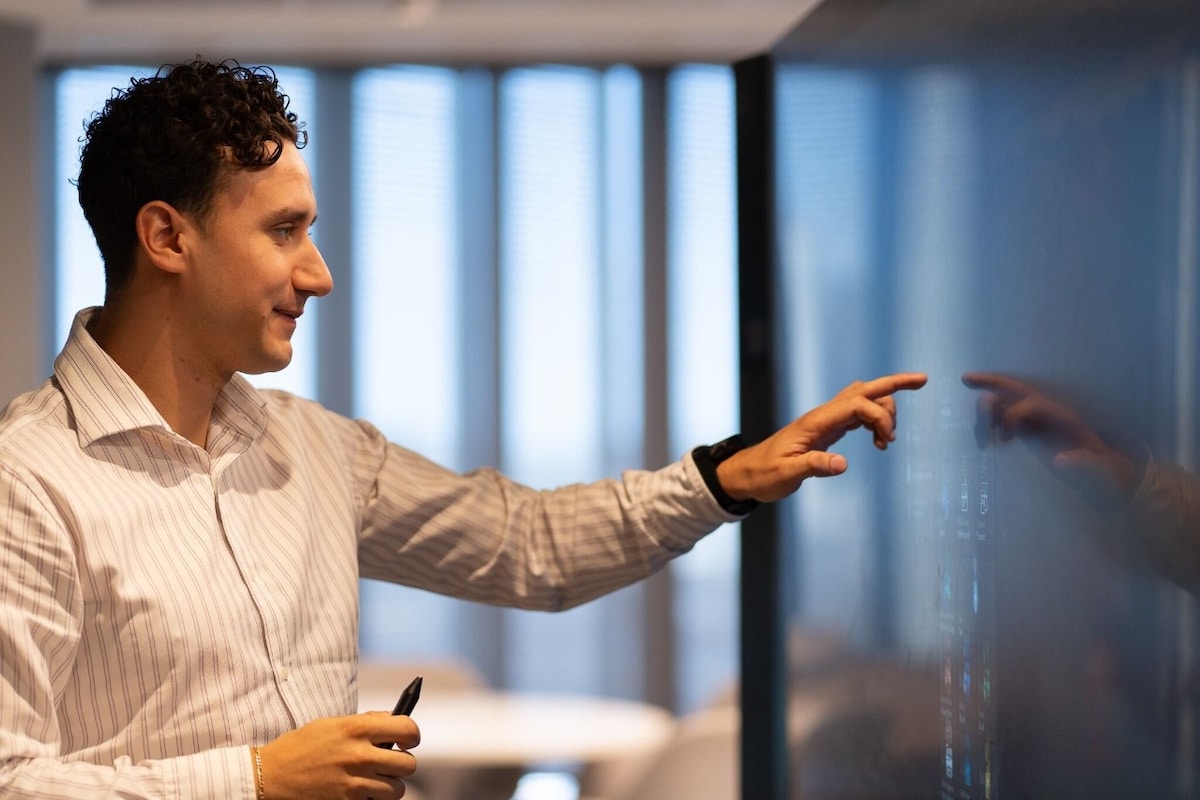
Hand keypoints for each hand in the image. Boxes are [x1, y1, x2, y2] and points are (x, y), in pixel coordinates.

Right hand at [257, 712, 419, 799]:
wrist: (270, 775)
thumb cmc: (301, 746)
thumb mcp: (332, 724)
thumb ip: (366, 722)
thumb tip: (394, 721)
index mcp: (357, 729)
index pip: (408, 730)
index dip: (412, 736)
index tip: (407, 740)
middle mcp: (360, 755)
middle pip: (408, 765)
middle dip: (401, 764)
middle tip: (389, 763)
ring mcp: (354, 784)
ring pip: (397, 790)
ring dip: (388, 786)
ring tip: (373, 780)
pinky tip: (357, 792)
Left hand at [717, 372, 927, 502]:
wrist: (748, 473)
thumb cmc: (764, 474)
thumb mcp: (786, 475)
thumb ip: (813, 467)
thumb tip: (843, 464)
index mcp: (815, 422)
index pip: (856, 403)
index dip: (878, 415)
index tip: (887, 441)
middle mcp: (823, 415)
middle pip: (863, 389)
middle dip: (893, 383)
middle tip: (923, 380)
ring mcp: (826, 420)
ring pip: (863, 399)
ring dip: (884, 411)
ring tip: (887, 441)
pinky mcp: (828, 429)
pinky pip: (857, 414)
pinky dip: (874, 421)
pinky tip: (879, 441)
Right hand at [961, 371, 1139, 503]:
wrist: (1110, 480)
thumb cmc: (1110, 475)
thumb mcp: (1106, 472)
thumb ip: (1087, 465)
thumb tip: (1060, 460)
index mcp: (1065, 420)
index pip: (1032, 404)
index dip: (1013, 415)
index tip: (1004, 440)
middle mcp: (1049, 416)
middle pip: (1017, 390)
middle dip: (992, 381)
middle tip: (966, 378)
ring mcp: (1038, 425)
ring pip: (1006, 406)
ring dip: (986, 413)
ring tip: (981, 439)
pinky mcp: (1030, 436)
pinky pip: (1003, 423)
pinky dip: (988, 427)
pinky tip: (985, 444)